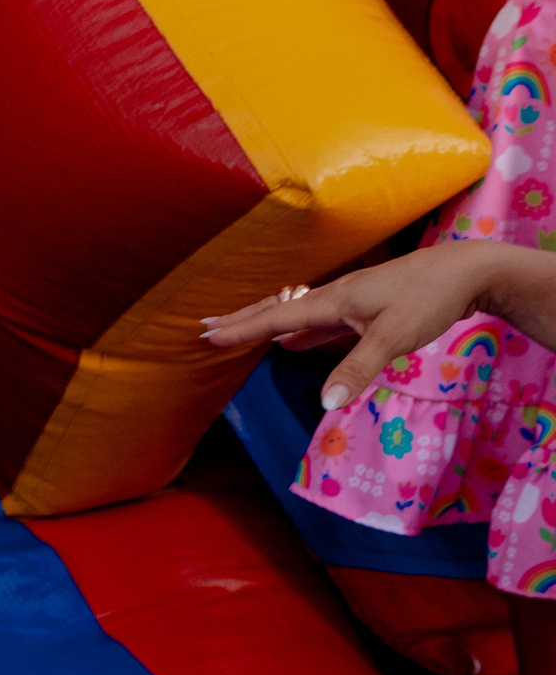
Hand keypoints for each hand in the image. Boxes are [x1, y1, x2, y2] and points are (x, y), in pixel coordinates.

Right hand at [200, 242, 534, 410]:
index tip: (206, 334)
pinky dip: (299, 330)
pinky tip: (295, 340)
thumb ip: (357, 370)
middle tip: (207, 326)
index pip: (277, 318)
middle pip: (279, 309)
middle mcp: (336, 296)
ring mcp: (352, 300)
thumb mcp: (393, 337)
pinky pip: (319, 319)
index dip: (242, 328)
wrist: (468, 271)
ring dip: (267, 323)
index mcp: (334, 301)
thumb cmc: (430, 299)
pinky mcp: (367, 306)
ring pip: (298, 312)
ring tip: (240, 331)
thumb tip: (324, 403)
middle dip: (242, 319)